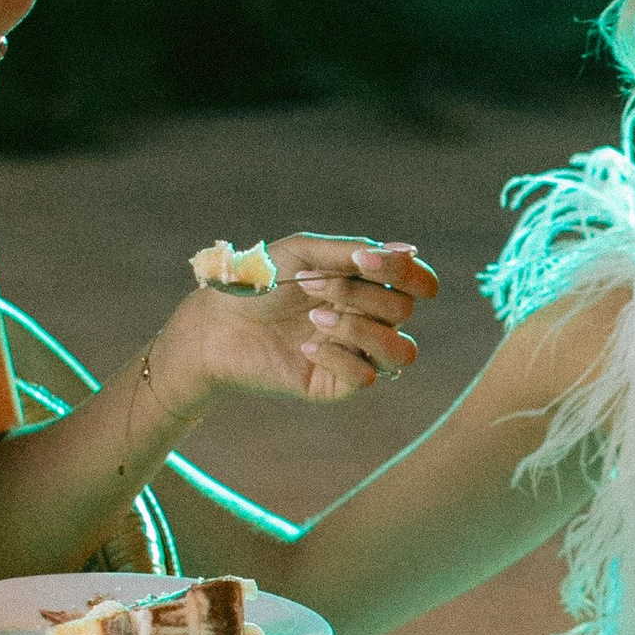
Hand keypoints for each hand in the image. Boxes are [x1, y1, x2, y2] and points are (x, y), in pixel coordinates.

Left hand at [169, 234, 438, 409]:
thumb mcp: (304, 252)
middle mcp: (369, 319)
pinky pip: (366, 377)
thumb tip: (411, 251)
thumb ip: (355, 251)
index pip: (420, 284)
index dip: (404, 273)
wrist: (215, 323)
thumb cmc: (259, 281)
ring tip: (315, 319)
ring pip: (400, 351)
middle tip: (307, 284)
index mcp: (368, 285)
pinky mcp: (336, 384)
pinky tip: (305, 347)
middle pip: (403, 311)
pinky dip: (338, 357)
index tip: (362, 261)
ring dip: (359, 329)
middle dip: (357, 293)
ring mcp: (356, 353)